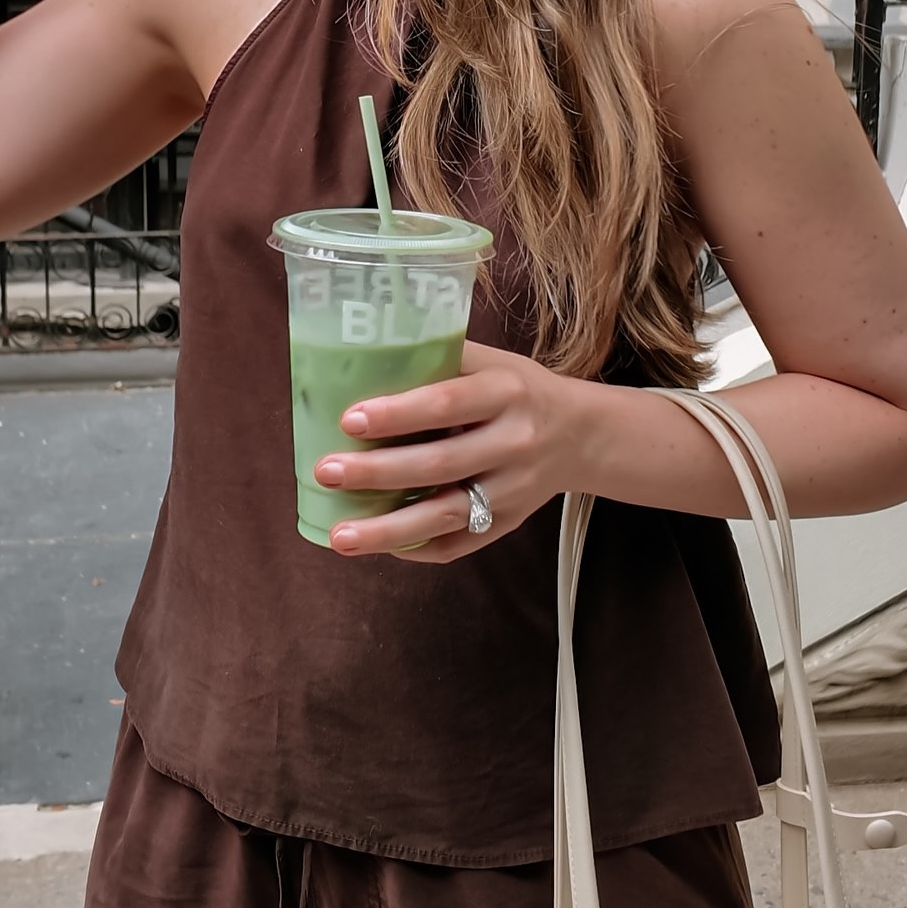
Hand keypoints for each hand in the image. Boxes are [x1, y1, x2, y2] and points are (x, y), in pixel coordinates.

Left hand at [314, 340, 586, 562]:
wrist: (580, 435)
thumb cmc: (516, 390)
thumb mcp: (490, 362)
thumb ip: (438, 359)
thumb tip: (362, 360)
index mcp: (506, 392)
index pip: (446, 404)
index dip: (397, 414)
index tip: (348, 420)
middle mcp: (514, 443)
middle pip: (440, 465)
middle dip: (377, 472)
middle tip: (326, 472)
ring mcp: (512, 491)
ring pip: (446, 516)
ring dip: (388, 530)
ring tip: (338, 537)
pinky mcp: (507, 524)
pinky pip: (457, 544)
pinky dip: (414, 548)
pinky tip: (377, 545)